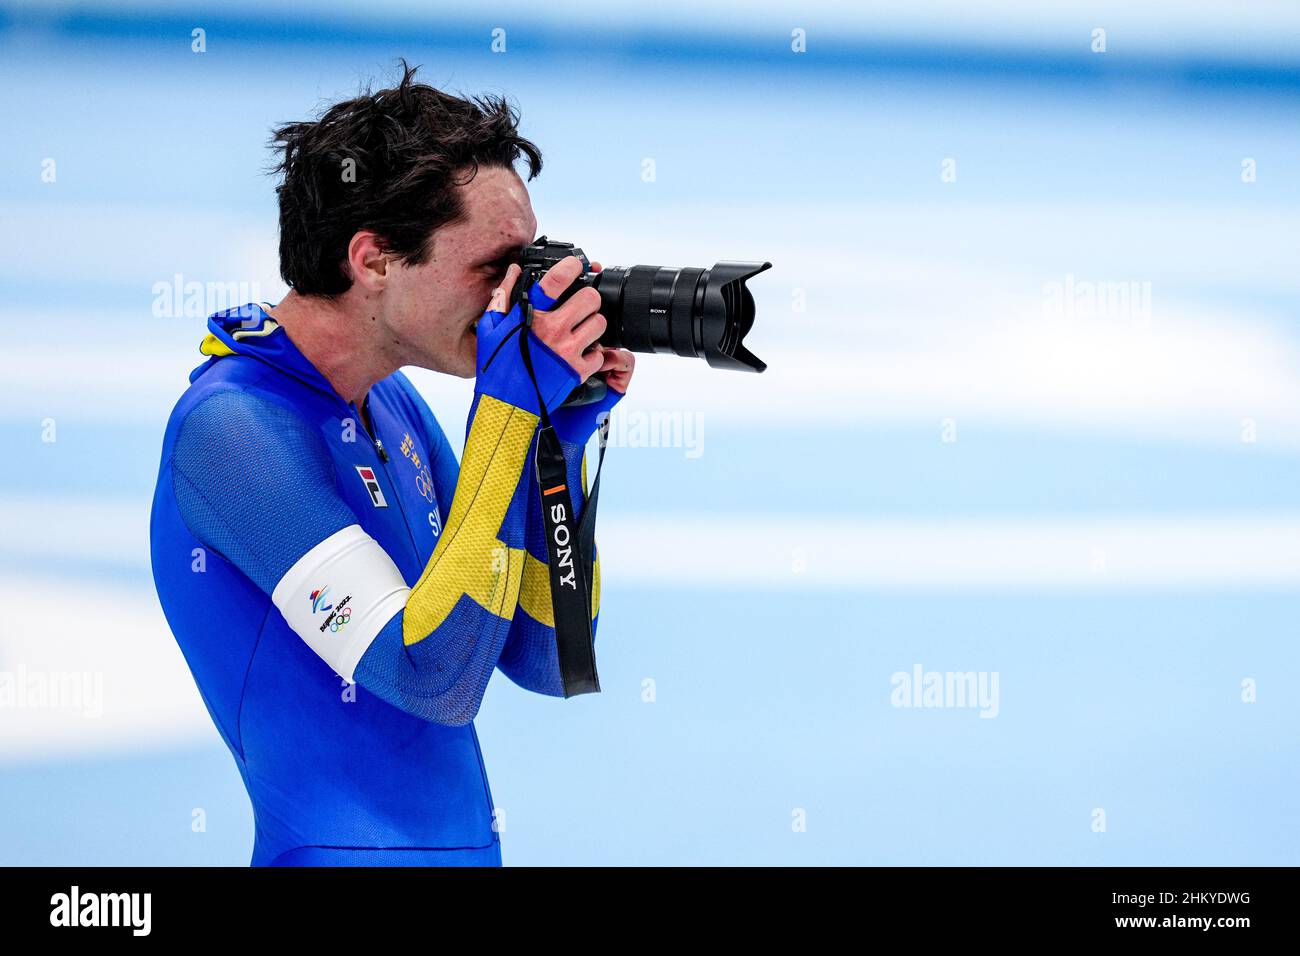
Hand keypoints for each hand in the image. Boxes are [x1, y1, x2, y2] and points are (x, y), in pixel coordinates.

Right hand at [488, 259, 635, 396]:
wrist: (506, 404)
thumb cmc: (496, 366)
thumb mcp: (490, 328)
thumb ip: (503, 296)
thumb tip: (515, 271)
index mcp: (532, 316)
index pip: (557, 280)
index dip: (572, 266)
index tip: (577, 266)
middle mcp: (553, 330)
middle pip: (590, 299)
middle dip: (589, 299)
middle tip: (583, 305)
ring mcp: (568, 351)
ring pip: (600, 324)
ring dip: (594, 324)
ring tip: (582, 330)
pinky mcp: (578, 371)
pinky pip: (599, 354)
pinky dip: (593, 354)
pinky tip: (580, 355)